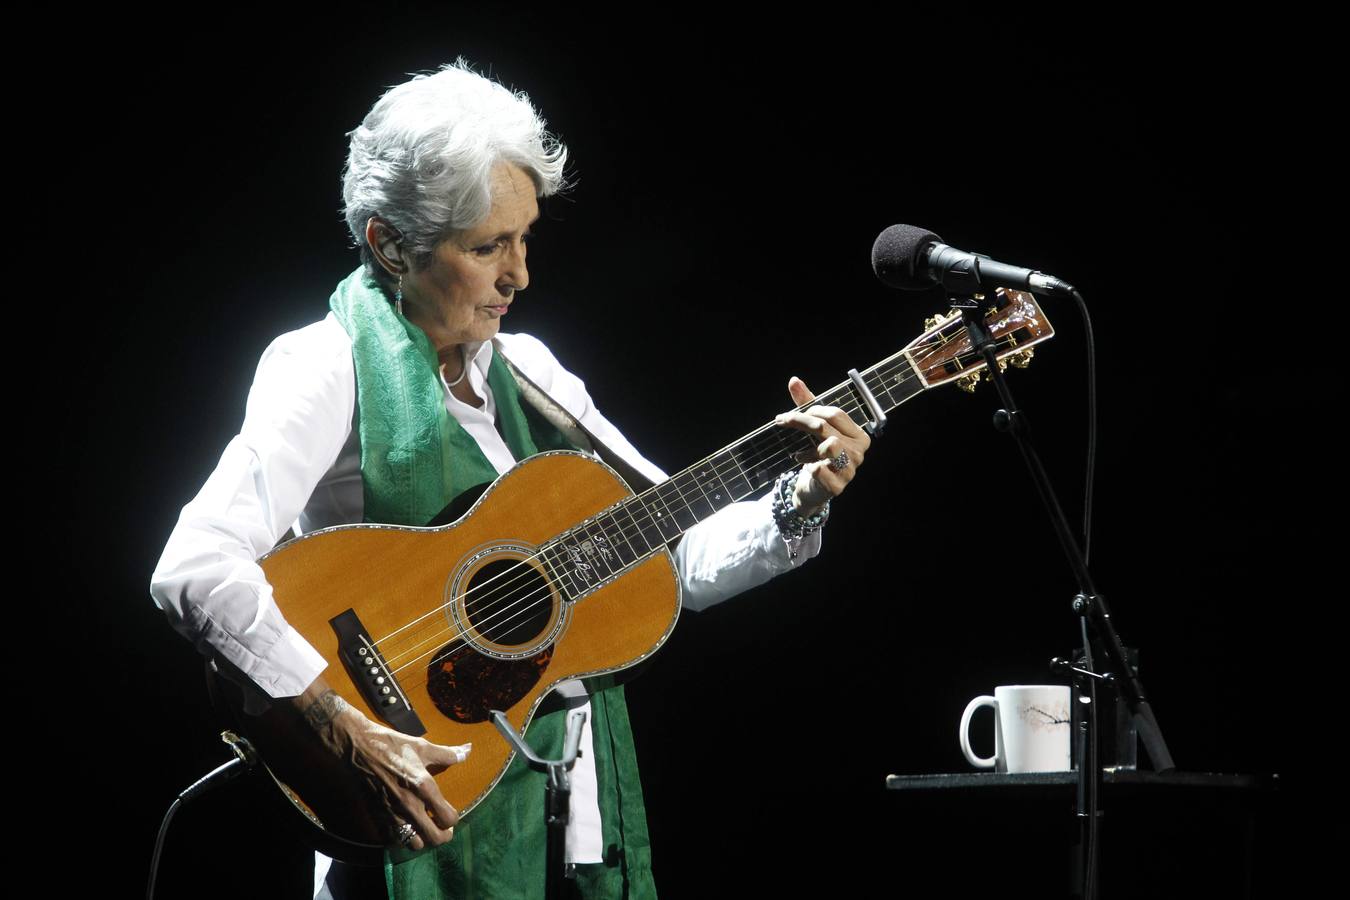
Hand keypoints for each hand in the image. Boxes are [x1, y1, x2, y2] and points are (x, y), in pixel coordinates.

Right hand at [293, 676, 470, 850]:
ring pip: (414, 844)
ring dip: (422, 839)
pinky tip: (405, 827)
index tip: (450, 814)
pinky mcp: (377, 817)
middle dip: (442, 836)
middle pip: (434, 838)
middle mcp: (409, 805)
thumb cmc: (391, 745)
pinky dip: (401, 838)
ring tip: (423, 829)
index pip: (448, 818)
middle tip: (442, 828)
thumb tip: (468, 751)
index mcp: (423, 786)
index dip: (453, 820)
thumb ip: (448, 754)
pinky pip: (393, 840)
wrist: (358, 748)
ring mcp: (392, 813)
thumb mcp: (423, 747)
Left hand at [774, 377, 870, 514]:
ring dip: (809, 446)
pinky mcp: (838, 486)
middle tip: (781, 421)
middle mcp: (859, 452)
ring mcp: (850, 470)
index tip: (790, 414)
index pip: (836, 413)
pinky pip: (821, 469)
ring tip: (801, 453)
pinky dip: (809, 465)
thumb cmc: (817, 455)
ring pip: (829, 444)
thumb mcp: (813, 428)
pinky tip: (805, 466)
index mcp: (858, 435)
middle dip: (800, 421)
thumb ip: (807, 404)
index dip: (811, 410)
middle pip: (826, 426)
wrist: (813, 489)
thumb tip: (794, 380)